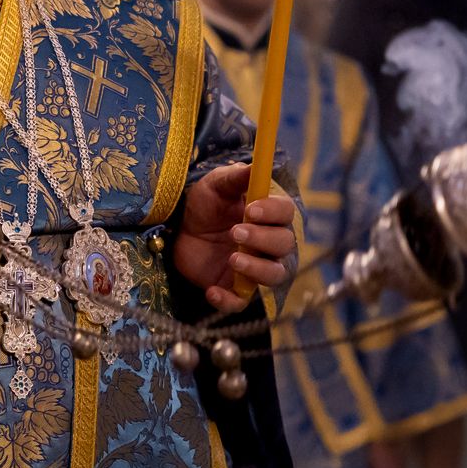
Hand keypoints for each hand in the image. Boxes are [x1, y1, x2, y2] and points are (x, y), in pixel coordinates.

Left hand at [173, 163, 297, 312]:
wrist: (180, 232)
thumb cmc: (205, 205)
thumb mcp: (215, 185)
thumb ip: (234, 177)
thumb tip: (254, 165)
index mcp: (269, 215)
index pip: (286, 214)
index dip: (274, 212)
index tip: (252, 209)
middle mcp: (269, 243)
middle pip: (285, 245)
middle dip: (263, 239)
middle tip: (236, 232)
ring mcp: (255, 267)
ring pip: (274, 275)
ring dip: (257, 269)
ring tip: (233, 259)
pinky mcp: (236, 289)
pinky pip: (242, 302)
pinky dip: (230, 300)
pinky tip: (213, 291)